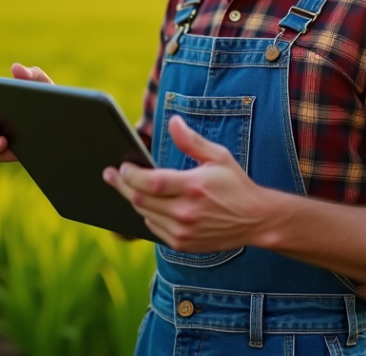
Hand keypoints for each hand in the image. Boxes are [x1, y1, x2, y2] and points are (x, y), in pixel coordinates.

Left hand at [103, 116, 272, 252]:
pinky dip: (147, 215)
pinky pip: (153, 228)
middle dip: (121, 185)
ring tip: (125, 186)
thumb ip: (191, 140)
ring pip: (143, 214)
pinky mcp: (182, 244)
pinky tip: (147, 204)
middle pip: (139, 200)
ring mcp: (183, 231)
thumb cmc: (235, 184)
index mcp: (193, 187)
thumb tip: (173, 121)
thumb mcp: (218, 156)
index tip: (121, 166)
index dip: (129, 174)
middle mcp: (185, 212)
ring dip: (133, 200)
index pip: (149, 182)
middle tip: (110, 174)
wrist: (255, 220)